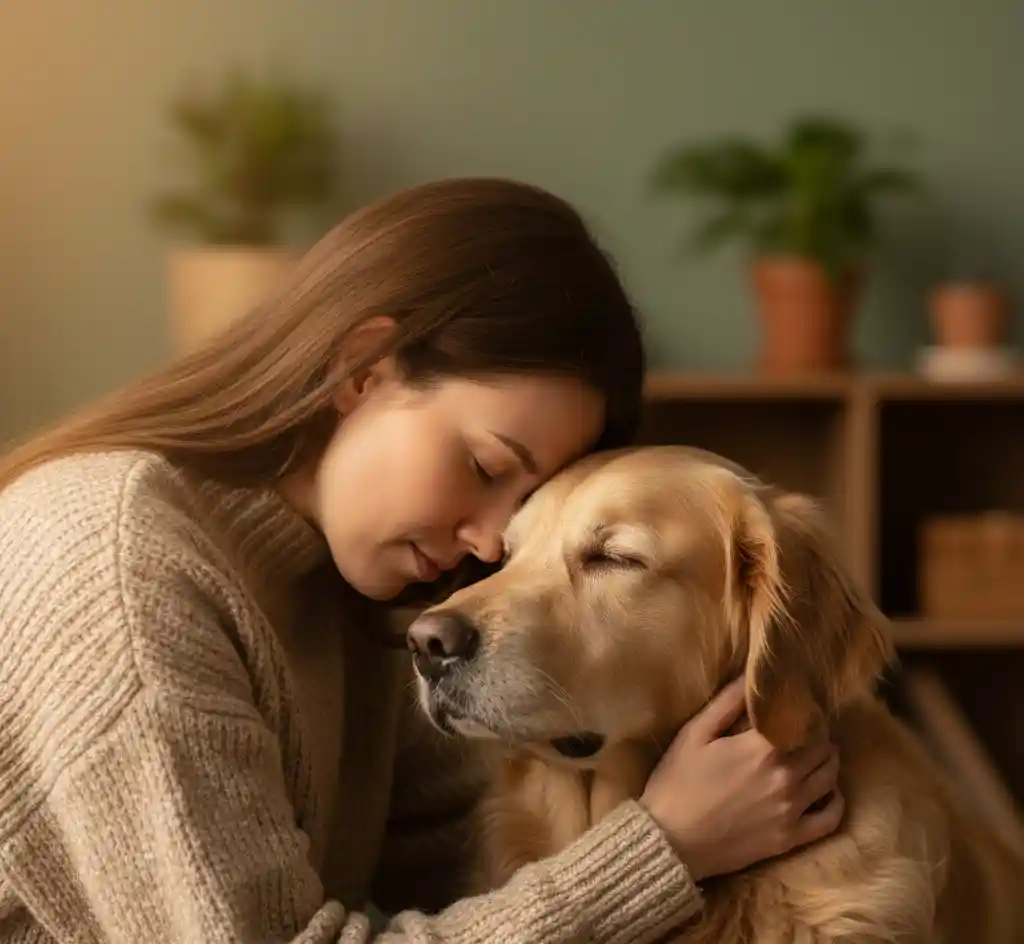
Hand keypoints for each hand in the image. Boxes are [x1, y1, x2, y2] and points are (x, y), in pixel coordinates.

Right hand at [640, 676, 843, 882]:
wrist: (670, 840)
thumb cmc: (678, 782)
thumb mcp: (695, 733)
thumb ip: (727, 703)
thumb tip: (752, 675)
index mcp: (762, 748)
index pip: (806, 721)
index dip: (806, 711)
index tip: (798, 707)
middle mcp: (786, 777)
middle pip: (823, 747)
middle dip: (818, 734)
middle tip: (805, 729)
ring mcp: (792, 811)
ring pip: (830, 777)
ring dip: (828, 761)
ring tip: (814, 753)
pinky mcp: (790, 838)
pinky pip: (830, 818)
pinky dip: (836, 801)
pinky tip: (827, 790)